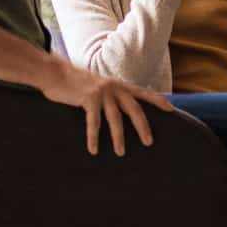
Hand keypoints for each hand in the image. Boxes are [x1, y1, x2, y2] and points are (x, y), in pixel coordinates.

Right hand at [40, 58, 173, 154]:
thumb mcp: (99, 85)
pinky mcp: (88, 99)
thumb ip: (111, 95)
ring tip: (121, 153)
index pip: (144, 92)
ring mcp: (102, 93)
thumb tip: (121, 108)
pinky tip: (94, 150)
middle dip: (143, 127)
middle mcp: (114, 87)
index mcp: (119, 84)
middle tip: (149, 142)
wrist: (55, 73)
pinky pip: (94, 123)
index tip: (171, 109)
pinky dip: (94, 138)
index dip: (158, 100)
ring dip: (119, 138)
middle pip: (135, 109)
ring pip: (115, 119)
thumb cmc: (77, 83)